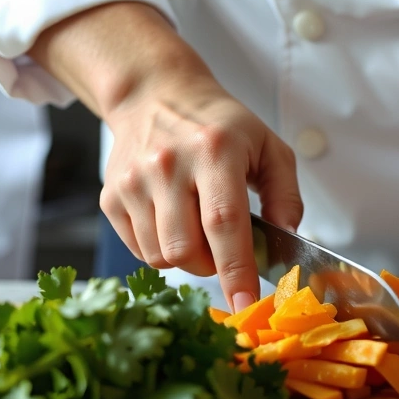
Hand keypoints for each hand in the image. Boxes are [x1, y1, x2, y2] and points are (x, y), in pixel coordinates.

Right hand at [28, 2, 302, 311]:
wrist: (154, 94)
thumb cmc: (219, 125)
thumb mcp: (268, 146)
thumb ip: (286, 195)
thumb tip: (288, 240)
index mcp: (215, 151)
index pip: (224, 223)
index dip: (236, 270)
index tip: (245, 304)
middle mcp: (168, 165)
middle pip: (186, 250)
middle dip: (211, 266)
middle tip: (224, 247)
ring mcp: (133, 181)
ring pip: (160, 257)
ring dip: (186, 258)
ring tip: (197, 227)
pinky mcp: (111, 196)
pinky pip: (139, 250)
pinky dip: (160, 249)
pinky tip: (172, 220)